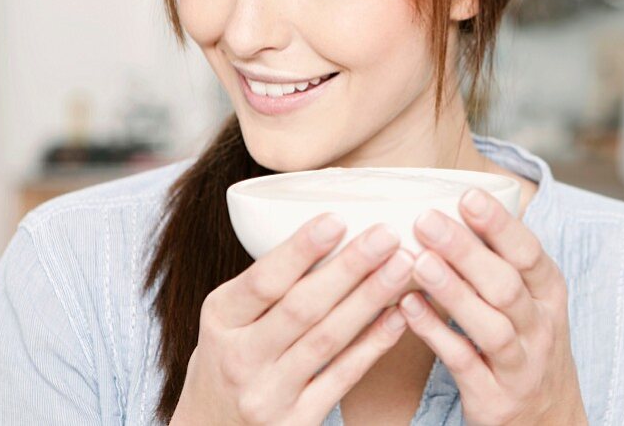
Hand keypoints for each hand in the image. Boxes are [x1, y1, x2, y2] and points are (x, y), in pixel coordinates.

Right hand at [170, 214, 414, 425]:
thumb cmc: (234, 352)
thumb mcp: (231, 315)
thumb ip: (270, 279)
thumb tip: (335, 221)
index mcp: (220, 319)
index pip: (262, 281)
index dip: (300, 250)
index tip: (337, 218)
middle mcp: (239, 358)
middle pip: (302, 308)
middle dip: (349, 268)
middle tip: (387, 235)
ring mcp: (267, 395)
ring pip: (327, 340)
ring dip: (370, 299)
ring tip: (403, 265)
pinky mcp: (296, 423)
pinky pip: (342, 378)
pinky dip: (373, 345)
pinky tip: (400, 316)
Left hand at [398, 188, 586, 425]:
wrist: (548, 420)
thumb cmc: (526, 344)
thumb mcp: (531, 300)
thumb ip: (502, 260)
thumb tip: (456, 204)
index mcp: (549, 294)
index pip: (529, 253)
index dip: (500, 225)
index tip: (468, 195)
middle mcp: (540, 327)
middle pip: (505, 284)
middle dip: (466, 250)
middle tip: (426, 220)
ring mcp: (519, 365)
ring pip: (490, 325)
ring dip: (452, 291)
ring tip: (417, 262)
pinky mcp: (494, 397)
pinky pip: (463, 362)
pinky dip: (436, 334)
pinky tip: (407, 308)